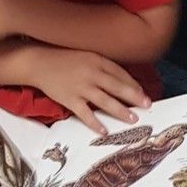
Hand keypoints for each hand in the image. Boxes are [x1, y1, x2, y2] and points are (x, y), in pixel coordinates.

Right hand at [33, 48, 151, 133]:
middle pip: (117, 87)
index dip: (134, 84)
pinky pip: (85, 113)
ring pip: (105, 101)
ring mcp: (80, 87)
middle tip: (147, 105)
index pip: (120, 73)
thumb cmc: (64, 59)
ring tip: (133, 119)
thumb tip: (121, 81)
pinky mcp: (69, 99)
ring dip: (120, 111)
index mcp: (97, 60)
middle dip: (134, 97)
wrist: (39, 62)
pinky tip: (104, 130)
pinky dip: (95, 123)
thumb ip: (102, 66)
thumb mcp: (86, 56)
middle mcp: (91, 73)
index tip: (144, 93)